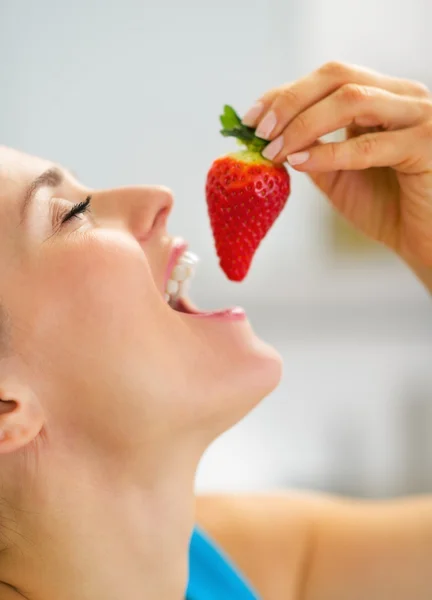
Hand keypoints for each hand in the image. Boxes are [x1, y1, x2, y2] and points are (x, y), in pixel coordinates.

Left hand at [242, 62, 431, 280]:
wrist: (425, 241)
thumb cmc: (388, 208)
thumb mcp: (339, 175)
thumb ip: (313, 150)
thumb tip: (270, 139)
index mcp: (384, 97)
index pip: (329, 78)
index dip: (285, 93)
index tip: (250, 118)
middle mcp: (404, 97)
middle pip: (338, 77)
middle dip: (290, 102)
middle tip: (260, 132)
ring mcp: (420, 116)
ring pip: (351, 101)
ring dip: (303, 124)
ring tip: (275, 150)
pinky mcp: (428, 144)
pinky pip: (368, 145)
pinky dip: (328, 152)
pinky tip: (300, 162)